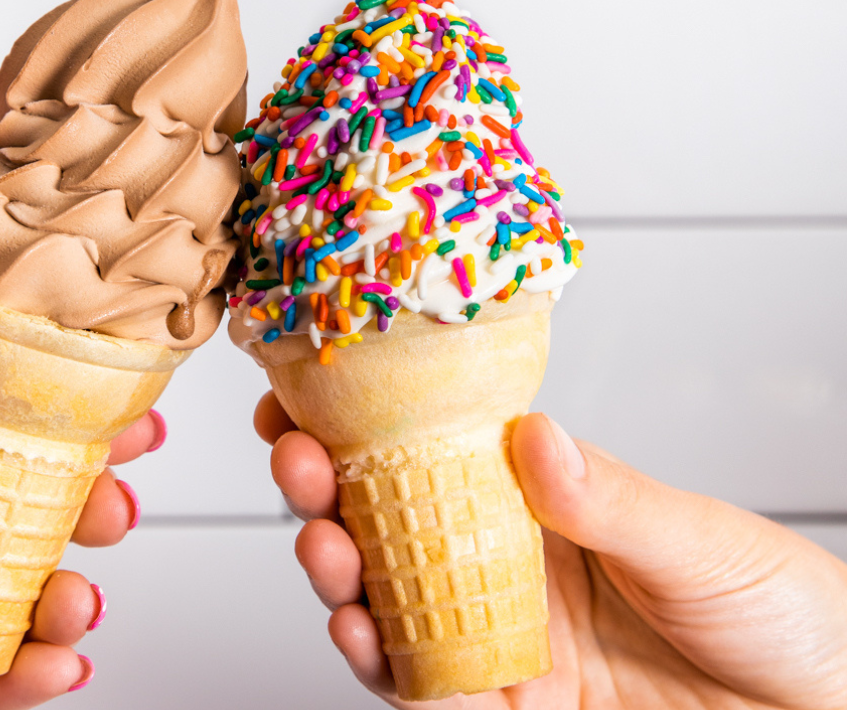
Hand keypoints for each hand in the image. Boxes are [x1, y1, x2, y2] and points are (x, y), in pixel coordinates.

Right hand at [256, 391, 846, 708]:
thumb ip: (606, 499)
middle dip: (328, 493)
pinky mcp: (510, 709)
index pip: (435, 454)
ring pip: (394, 604)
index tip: (311, 395)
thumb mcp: (696, 542)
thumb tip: (534, 436)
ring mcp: (502, 639)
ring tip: (320, 543)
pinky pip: (432, 689)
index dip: (366, 426)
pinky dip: (387, 664)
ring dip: (341, 575)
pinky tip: (361, 631)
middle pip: (392, 526)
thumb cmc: (779, 611)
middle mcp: (507, 567)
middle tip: (296, 460)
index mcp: (542, 504)